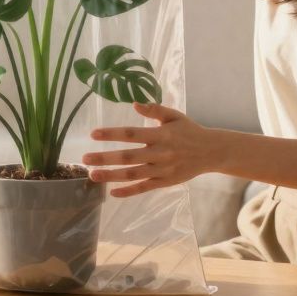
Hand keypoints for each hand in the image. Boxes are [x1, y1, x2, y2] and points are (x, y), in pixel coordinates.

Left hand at [82, 102, 218, 196]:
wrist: (211, 152)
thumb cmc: (189, 131)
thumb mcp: (174, 116)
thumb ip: (154, 109)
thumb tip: (134, 103)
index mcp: (160, 135)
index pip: (131, 134)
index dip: (112, 134)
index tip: (93, 134)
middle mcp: (160, 154)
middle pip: (128, 157)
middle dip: (105, 158)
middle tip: (85, 159)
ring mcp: (162, 170)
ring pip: (133, 175)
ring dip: (112, 176)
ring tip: (93, 175)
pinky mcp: (165, 182)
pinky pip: (144, 188)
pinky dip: (128, 192)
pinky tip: (112, 192)